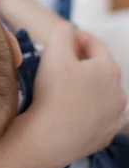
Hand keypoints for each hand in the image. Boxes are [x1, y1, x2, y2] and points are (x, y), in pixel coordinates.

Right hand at [28, 21, 126, 166]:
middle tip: (64, 61)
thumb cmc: (52, 92)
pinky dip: (89, 109)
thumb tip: (69, 28)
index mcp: (108, 69)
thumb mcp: (54, 50)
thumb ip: (63, 30)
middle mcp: (118, 93)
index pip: (95, 45)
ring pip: (102, 93)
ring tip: (68, 85)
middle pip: (100, 69)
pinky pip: (99, 116)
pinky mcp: (105, 136)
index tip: (67, 38)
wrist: (48, 139)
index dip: (79, 38)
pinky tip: (74, 108)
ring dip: (89, 86)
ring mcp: (114, 117)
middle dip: (84, 62)